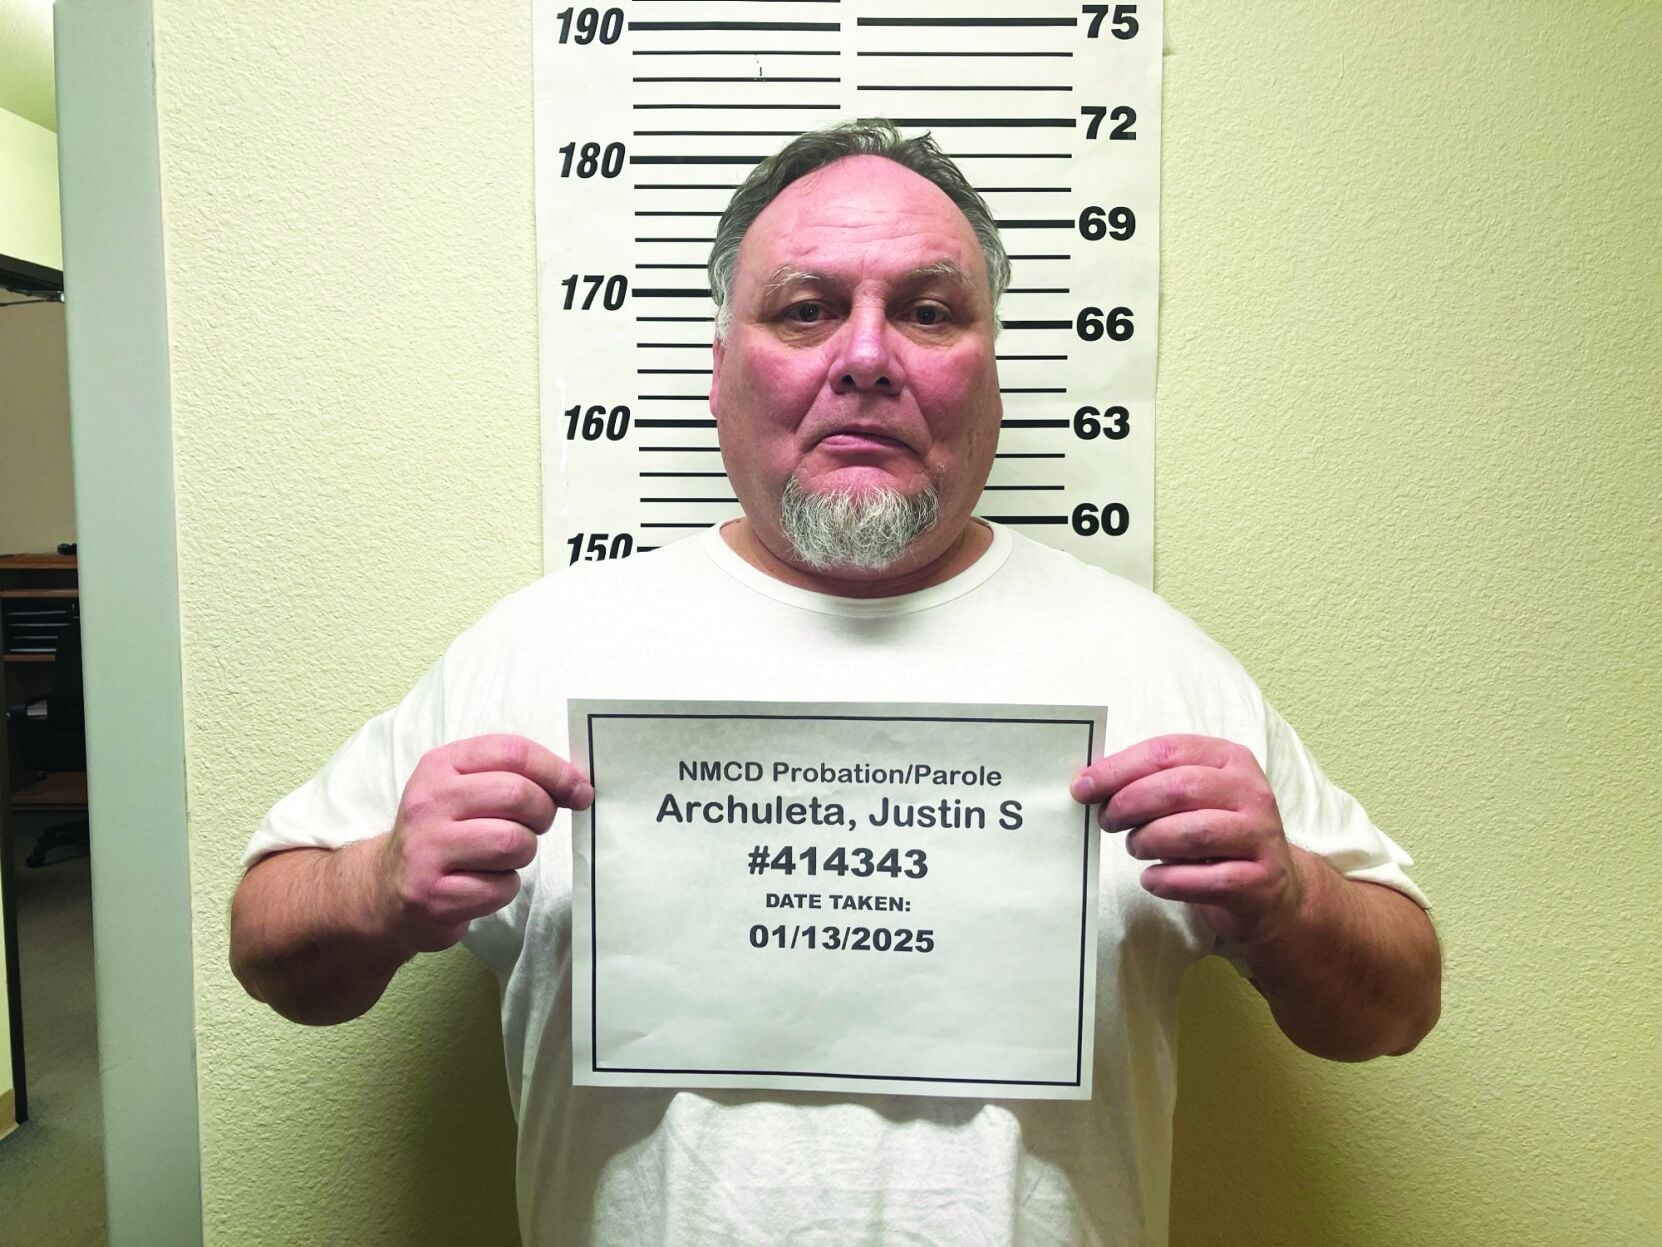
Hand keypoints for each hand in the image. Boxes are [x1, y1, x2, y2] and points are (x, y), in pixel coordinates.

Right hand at [374, 734, 592, 954]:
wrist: (386, 890)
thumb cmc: (444, 834)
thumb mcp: (463, 789)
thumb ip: (513, 776)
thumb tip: (577, 785)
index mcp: (440, 766)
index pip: (512, 751)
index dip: (557, 770)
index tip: (579, 790)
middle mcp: (428, 803)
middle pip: (518, 795)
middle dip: (543, 813)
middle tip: (536, 826)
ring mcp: (426, 850)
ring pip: (514, 842)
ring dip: (524, 853)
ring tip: (504, 856)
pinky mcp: (431, 895)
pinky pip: (501, 888)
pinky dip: (505, 888)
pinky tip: (482, 884)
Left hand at [1069, 734, 1302, 945]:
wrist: (1271, 890)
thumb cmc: (1214, 837)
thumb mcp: (1191, 799)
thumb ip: (1150, 784)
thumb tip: (1090, 784)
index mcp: (1230, 759)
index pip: (1167, 750)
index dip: (1119, 768)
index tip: (1083, 787)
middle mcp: (1251, 793)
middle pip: (1178, 788)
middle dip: (1129, 804)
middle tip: (1107, 821)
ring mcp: (1261, 837)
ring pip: (1193, 832)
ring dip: (1148, 841)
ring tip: (1136, 848)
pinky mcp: (1261, 882)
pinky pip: (1205, 880)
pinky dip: (1167, 880)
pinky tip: (1153, 879)